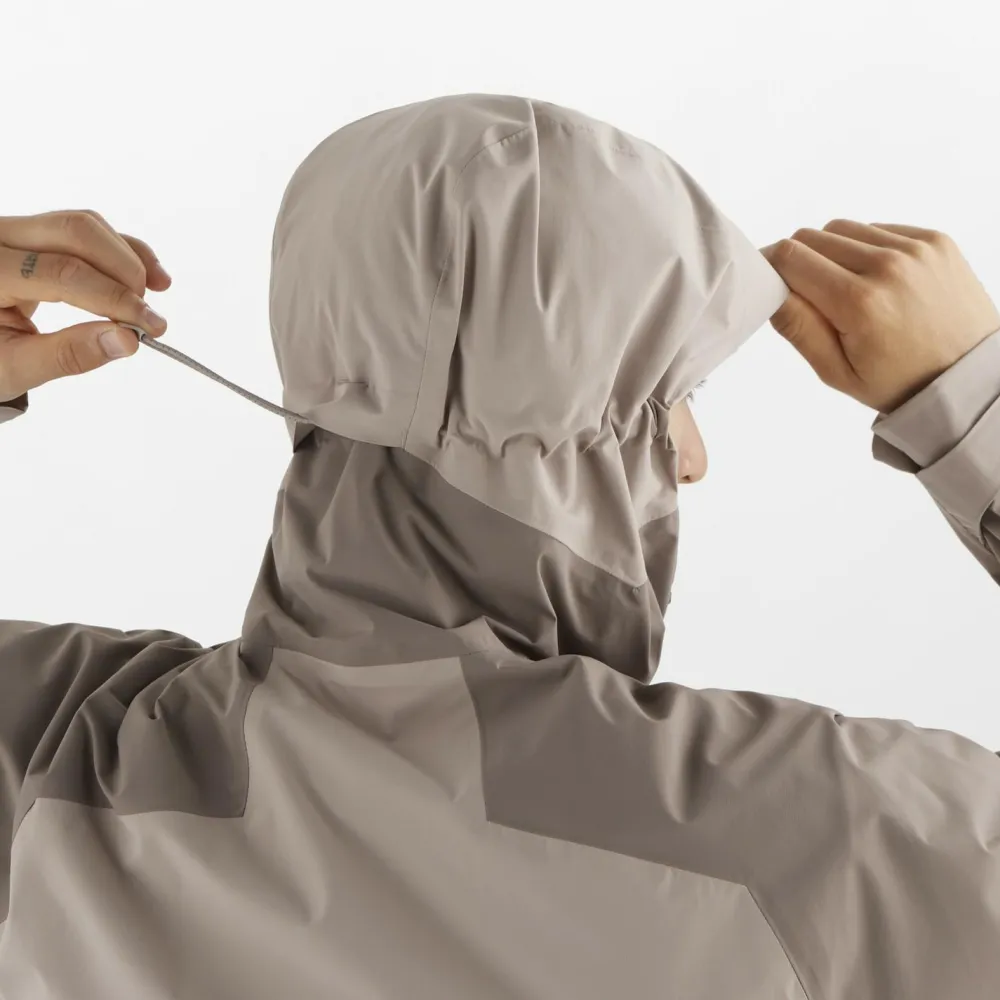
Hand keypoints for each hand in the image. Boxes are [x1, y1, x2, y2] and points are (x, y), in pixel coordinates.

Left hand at [0, 209, 171, 402]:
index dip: (114, 297)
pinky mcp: (36, 233)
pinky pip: (86, 229)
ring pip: (85, 225)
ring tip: (149, 299)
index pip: (62, 273)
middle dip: (125, 271)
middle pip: (76, 232)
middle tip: (146, 316)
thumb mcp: (15, 367)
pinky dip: (124, 250)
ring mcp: (16, 230)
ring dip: (129, 258)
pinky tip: (150, 276)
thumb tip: (127, 341)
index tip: (150, 328)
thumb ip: (68, 355)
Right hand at [760, 220, 999, 412]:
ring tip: (846, 289)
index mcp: (858, 303)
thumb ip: (798, 328)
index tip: (767, 281)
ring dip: (832, 253)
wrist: (968, 376)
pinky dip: (866, 249)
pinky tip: (876, 281)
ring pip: (843, 229)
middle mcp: (887, 265)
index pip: (791, 257)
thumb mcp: (837, 372)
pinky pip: (878, 229)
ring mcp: (916, 248)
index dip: (770, 265)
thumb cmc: (900, 382)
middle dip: (799, 261)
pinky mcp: (934, 239)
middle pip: (812, 237)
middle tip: (808, 295)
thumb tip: (767, 289)